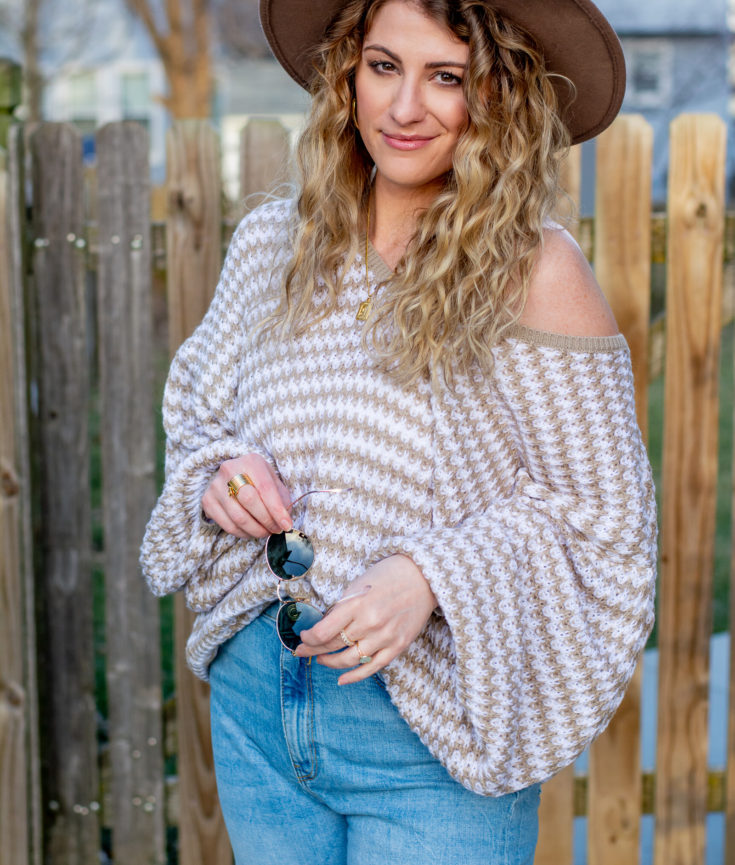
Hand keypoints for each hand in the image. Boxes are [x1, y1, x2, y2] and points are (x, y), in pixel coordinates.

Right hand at [201, 454, 291, 538]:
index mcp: (251, 461)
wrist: (233, 475)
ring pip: (238, 517)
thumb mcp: (272, 481)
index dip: (277, 510)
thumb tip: (285, 521)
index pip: (265, 488)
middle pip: (249, 501)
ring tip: (265, 532)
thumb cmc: (258, 480)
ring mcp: (216, 485)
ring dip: (256, 530)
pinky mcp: (207, 500)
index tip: (286, 525)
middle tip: (276, 530)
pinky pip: (227, 525)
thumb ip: (281, 498)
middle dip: (266, 520)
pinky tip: (251, 531)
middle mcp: (230, 470)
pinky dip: (243, 533)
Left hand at [295, 554, 436, 684]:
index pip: (324, 632)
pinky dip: (354, 677)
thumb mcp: (358, 585)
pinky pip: (372, 668)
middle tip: (303, 650)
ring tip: (321, 659)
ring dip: (330, 662)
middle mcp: (370, 623)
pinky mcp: (397, 647)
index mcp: (357, 605)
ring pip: (349, 660)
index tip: (303, 636)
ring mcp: (385, 637)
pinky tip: (341, 679)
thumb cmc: (388, 576)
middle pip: (333, 646)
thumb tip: (324, 626)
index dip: (309, 638)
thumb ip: (342, 607)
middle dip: (313, 649)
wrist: (424, 578)